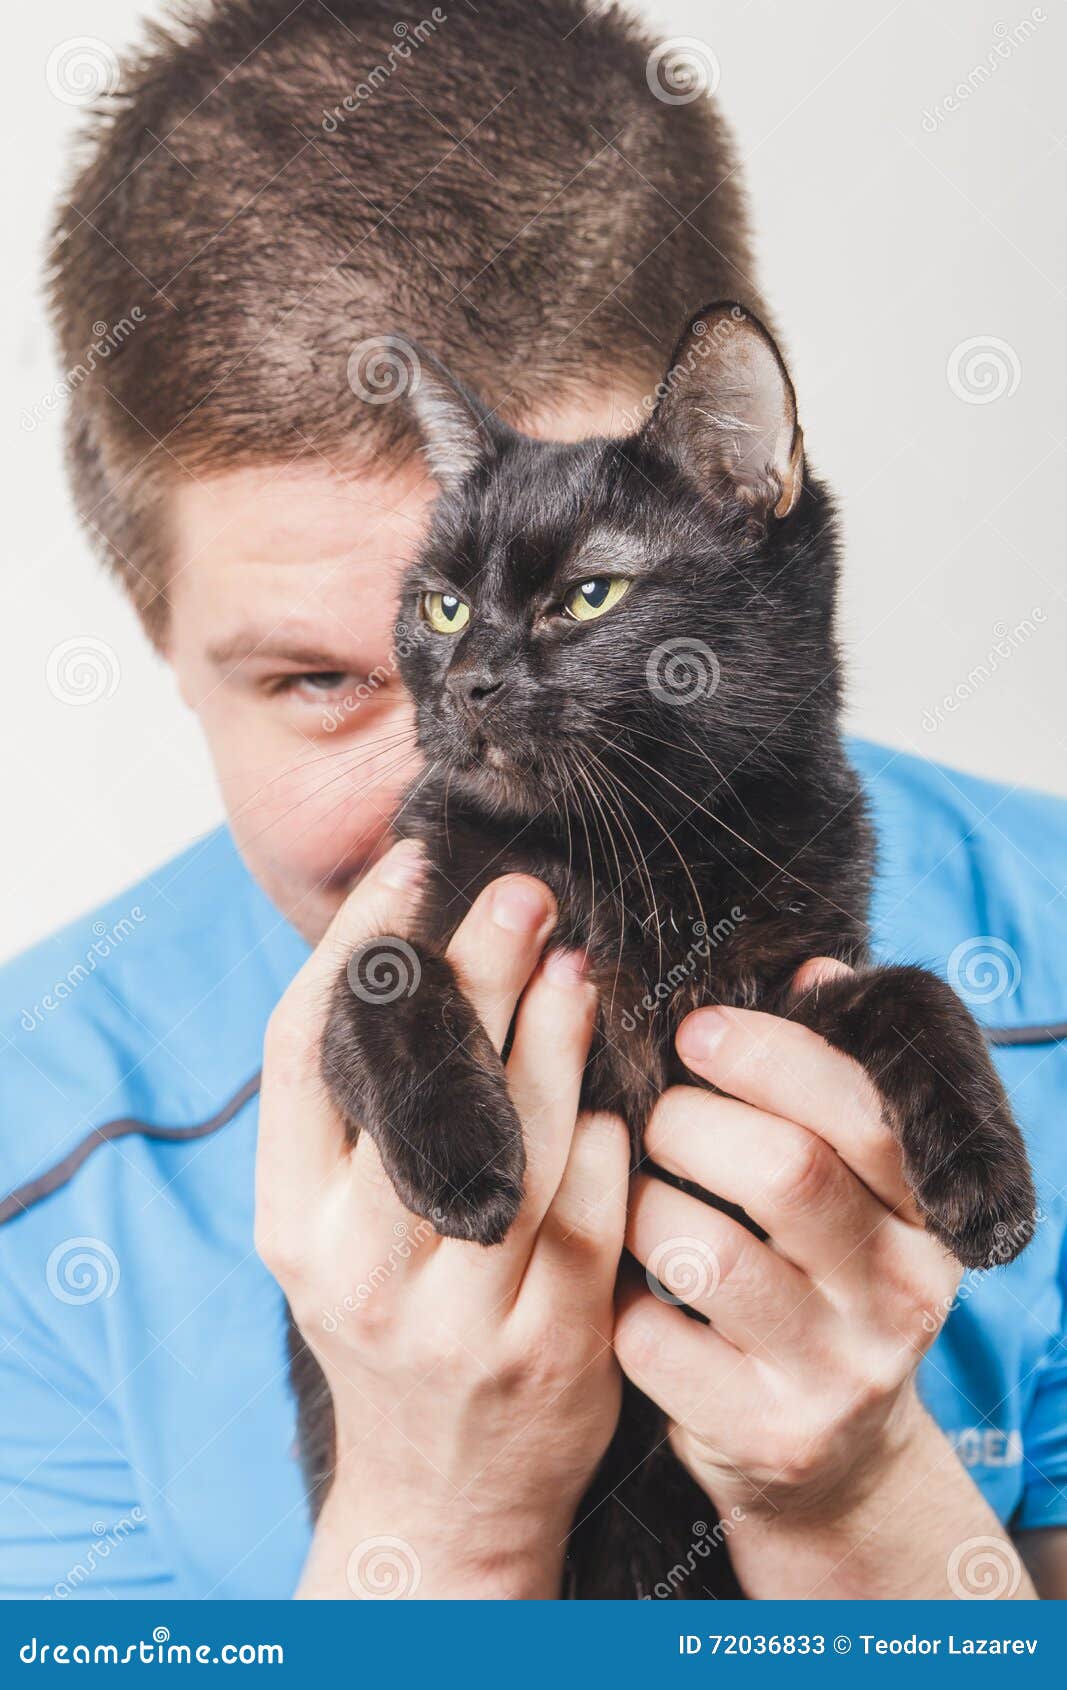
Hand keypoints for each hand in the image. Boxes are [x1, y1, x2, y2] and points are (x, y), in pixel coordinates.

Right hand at [256, 841, 628, 1598]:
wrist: (439, 1500)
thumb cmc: (392, 1330)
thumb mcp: (335, 1236)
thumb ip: (361, 1122)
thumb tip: (413, 957)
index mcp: (290, 1220)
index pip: (307, 1050)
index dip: (359, 945)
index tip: (411, 868)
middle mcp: (356, 1267)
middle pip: (417, 1083)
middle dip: (473, 970)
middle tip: (525, 893)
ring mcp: (454, 1314)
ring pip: (513, 1144)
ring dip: (552, 1041)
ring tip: (578, 968)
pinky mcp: (547, 1350)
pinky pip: (586, 1218)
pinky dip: (602, 1149)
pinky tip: (611, 1109)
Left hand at [615, 960, 1034, 1597]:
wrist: (832, 1461)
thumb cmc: (818, 1280)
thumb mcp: (852, 1190)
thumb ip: (832, 1082)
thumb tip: (816, 966)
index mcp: (927, 1215)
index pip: (861, 1109)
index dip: (767, 1054)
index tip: (694, 1030)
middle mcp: (902, 1295)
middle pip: (784, 1170)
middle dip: (689, 1123)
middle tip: (655, 1123)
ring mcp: (839, 1374)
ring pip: (705, 1251)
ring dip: (642, 1209)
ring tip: (636, 1204)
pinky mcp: (766, 1436)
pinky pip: (653, 1338)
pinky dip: (620, 1302)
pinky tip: (630, 1293)